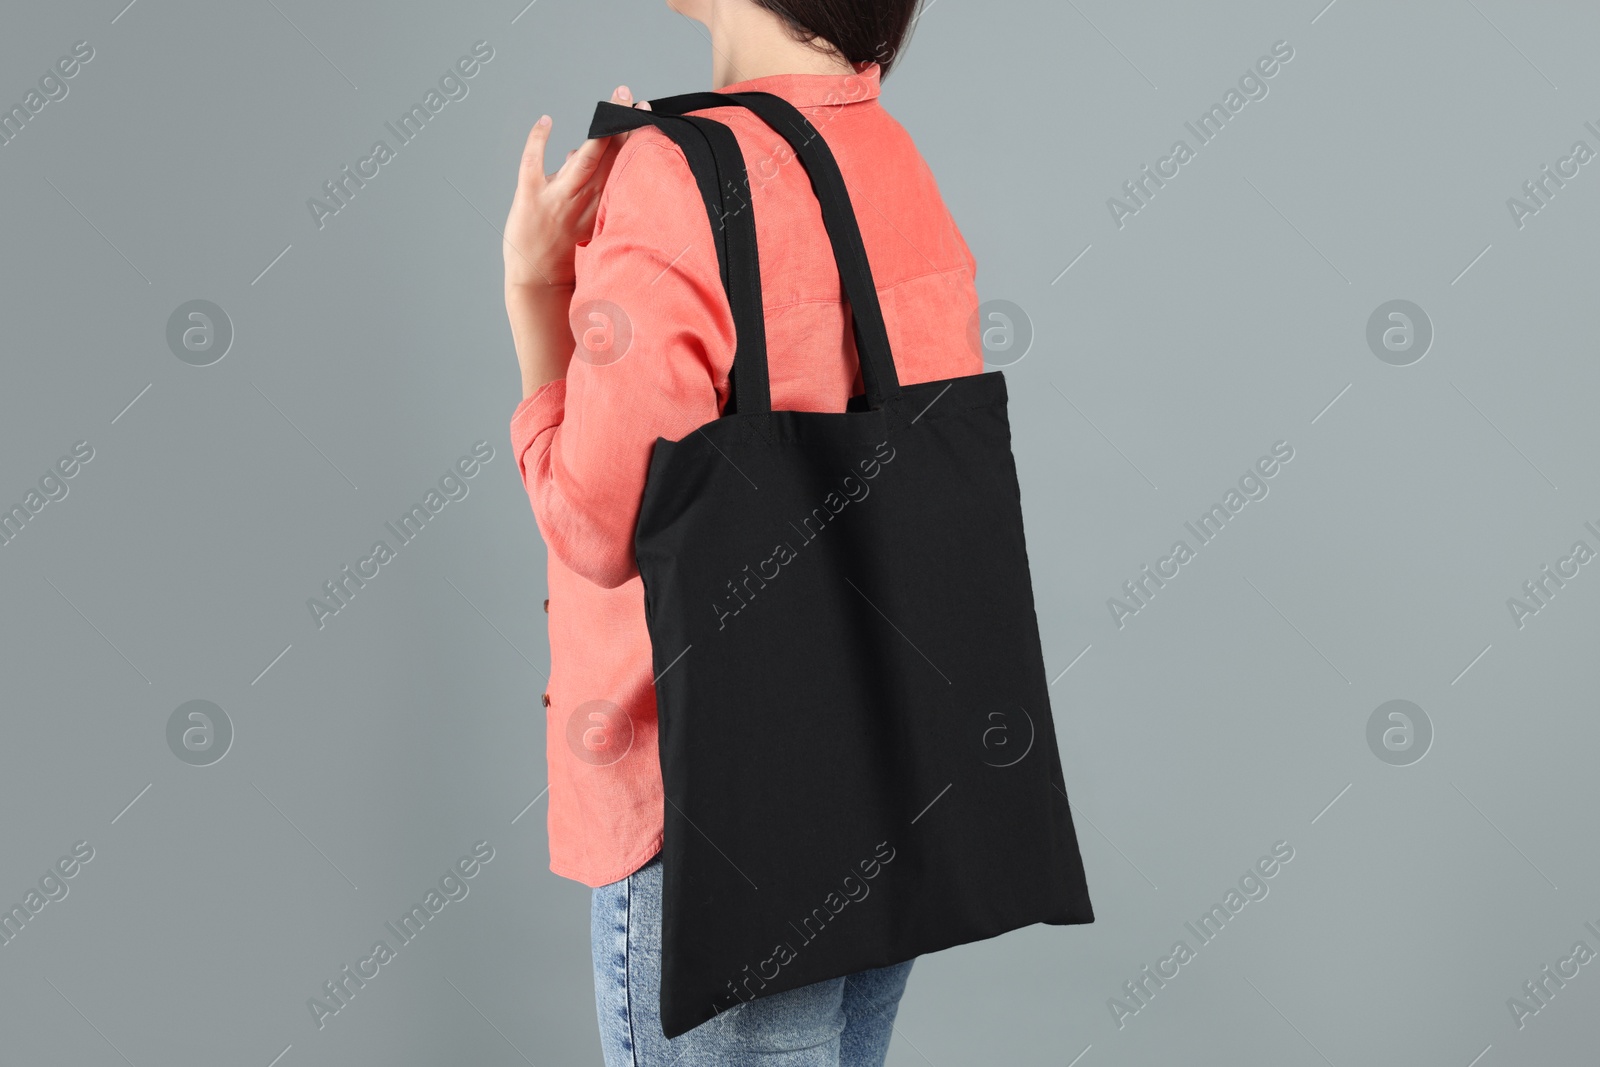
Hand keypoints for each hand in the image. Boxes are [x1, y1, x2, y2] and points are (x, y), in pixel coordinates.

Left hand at [503, 85, 649, 290]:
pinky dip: (538, 138)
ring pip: (585, 156)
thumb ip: (591, 191)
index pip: (623, 167)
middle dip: (622, 123)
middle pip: (611, 155)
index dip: (634, 139)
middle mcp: (585, 200)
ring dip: (599, 128)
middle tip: (631, 97)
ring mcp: (558, 197)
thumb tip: (580, 153)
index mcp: (602, 207)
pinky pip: (533, 160)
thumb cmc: (566, 261)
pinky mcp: (530, 197)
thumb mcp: (589, 227)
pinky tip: (545, 121)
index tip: (644, 114)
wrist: (539, 287)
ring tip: (611, 99)